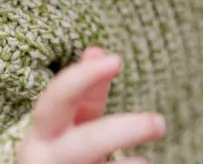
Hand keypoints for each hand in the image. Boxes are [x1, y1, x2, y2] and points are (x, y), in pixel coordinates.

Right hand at [17, 47, 164, 163]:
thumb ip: (84, 88)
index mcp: (42, 132)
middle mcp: (47, 158)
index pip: (58, 97)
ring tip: (146, 159)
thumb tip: (96, 51)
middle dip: (125, 130)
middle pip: (87, 143)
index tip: (117, 60)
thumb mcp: (69, 118)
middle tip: (160, 124)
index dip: (85, 76)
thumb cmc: (62, 146)